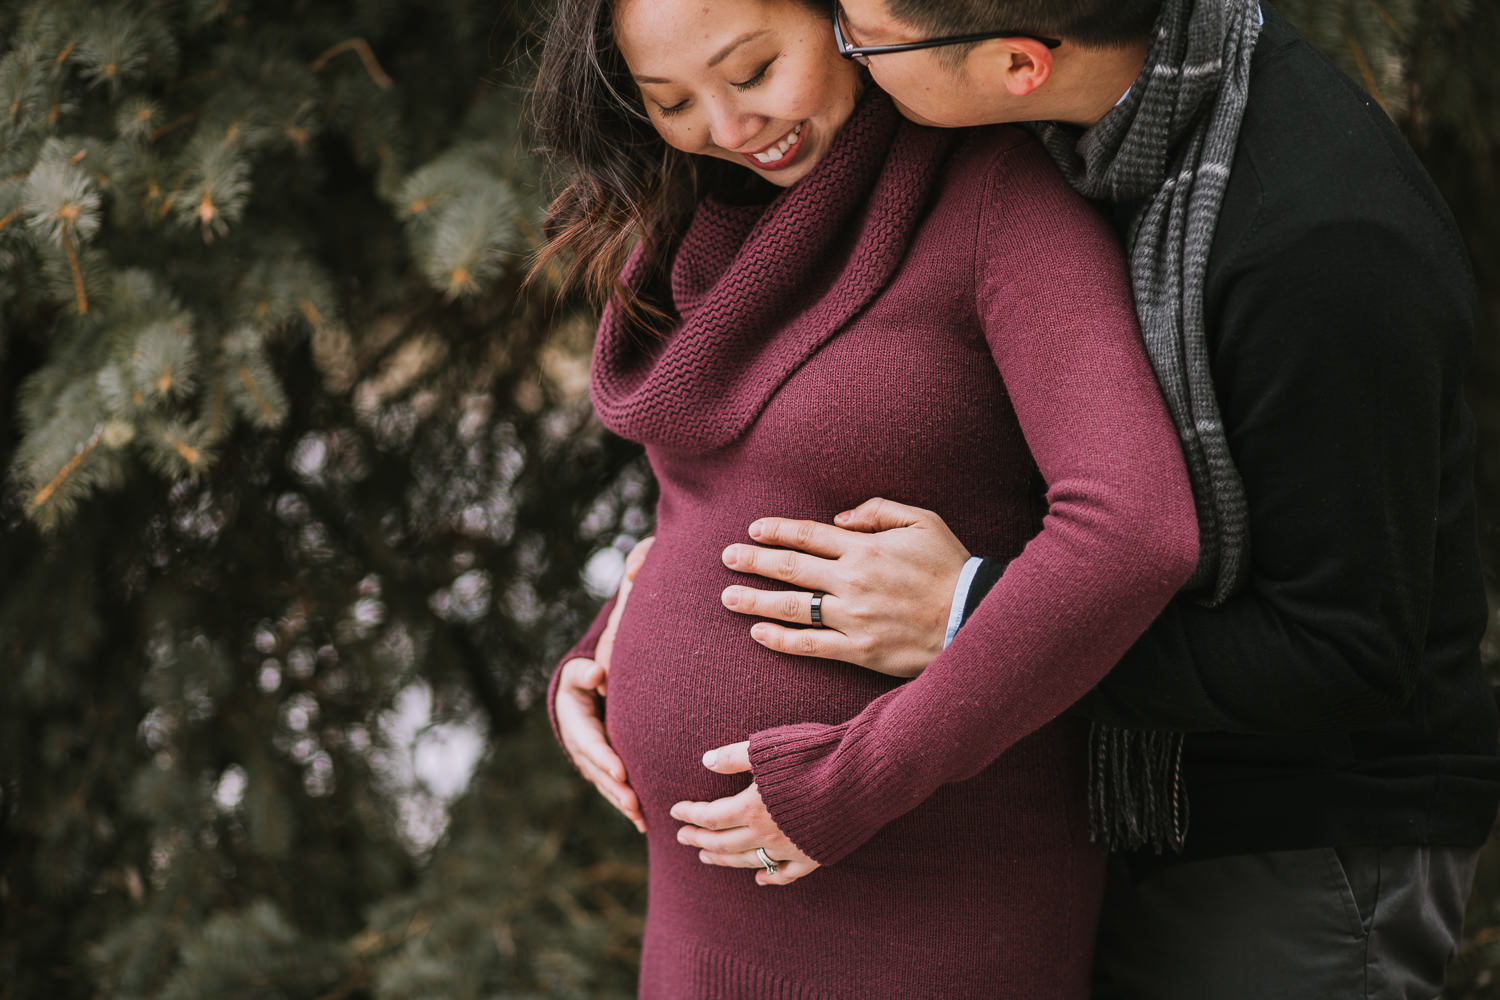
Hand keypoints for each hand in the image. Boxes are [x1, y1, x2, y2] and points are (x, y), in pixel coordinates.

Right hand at [555, 537, 653, 831]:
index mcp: (577, 684)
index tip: (608, 727)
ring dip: (615, 793)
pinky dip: (626, 799)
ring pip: (598, 771)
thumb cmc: (632, 632)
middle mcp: (579, 714)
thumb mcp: (631, 609)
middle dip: (604, 768)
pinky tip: (646, 822)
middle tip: (626, 788)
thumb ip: (635, 588)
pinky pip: (613, 781)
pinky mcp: (609, 755)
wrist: (631, 659)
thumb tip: (638, 565)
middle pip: (584, 748)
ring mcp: (592, 738)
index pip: (576, 704)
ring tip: (638, 811)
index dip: (590, 718)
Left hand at [670, 741, 819, 885]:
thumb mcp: (766, 748)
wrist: (861, 776)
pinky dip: (769, 877)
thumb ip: (733, 757)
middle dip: (699, 841)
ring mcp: (790, 849)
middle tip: (682, 838)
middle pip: (723, 844)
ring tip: (707, 858)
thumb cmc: (813, 755)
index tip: (675, 812)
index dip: (690, 814)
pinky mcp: (814, 856)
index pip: (710, 817)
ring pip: (748, 861)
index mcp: (751, 808)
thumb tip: (704, 760)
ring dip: (724, 860)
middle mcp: (766, 834)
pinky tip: (759, 879)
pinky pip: (785, 873)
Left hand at [719, 498, 968, 677]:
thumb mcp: (923, 521)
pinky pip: (811, 644)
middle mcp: (852, 581)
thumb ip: (878, 511)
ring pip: (792, 606)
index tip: (753, 530)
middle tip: (727, 558)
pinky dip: (781, 639)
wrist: (973, 617)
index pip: (808, 536)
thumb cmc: (949, 566)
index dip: (776, 531)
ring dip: (755, 600)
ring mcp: (853, 617)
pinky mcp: (859, 650)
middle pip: (790, 568)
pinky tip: (759, 632)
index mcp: (865, 548)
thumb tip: (838, 520)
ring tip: (728, 597)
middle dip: (753, 562)